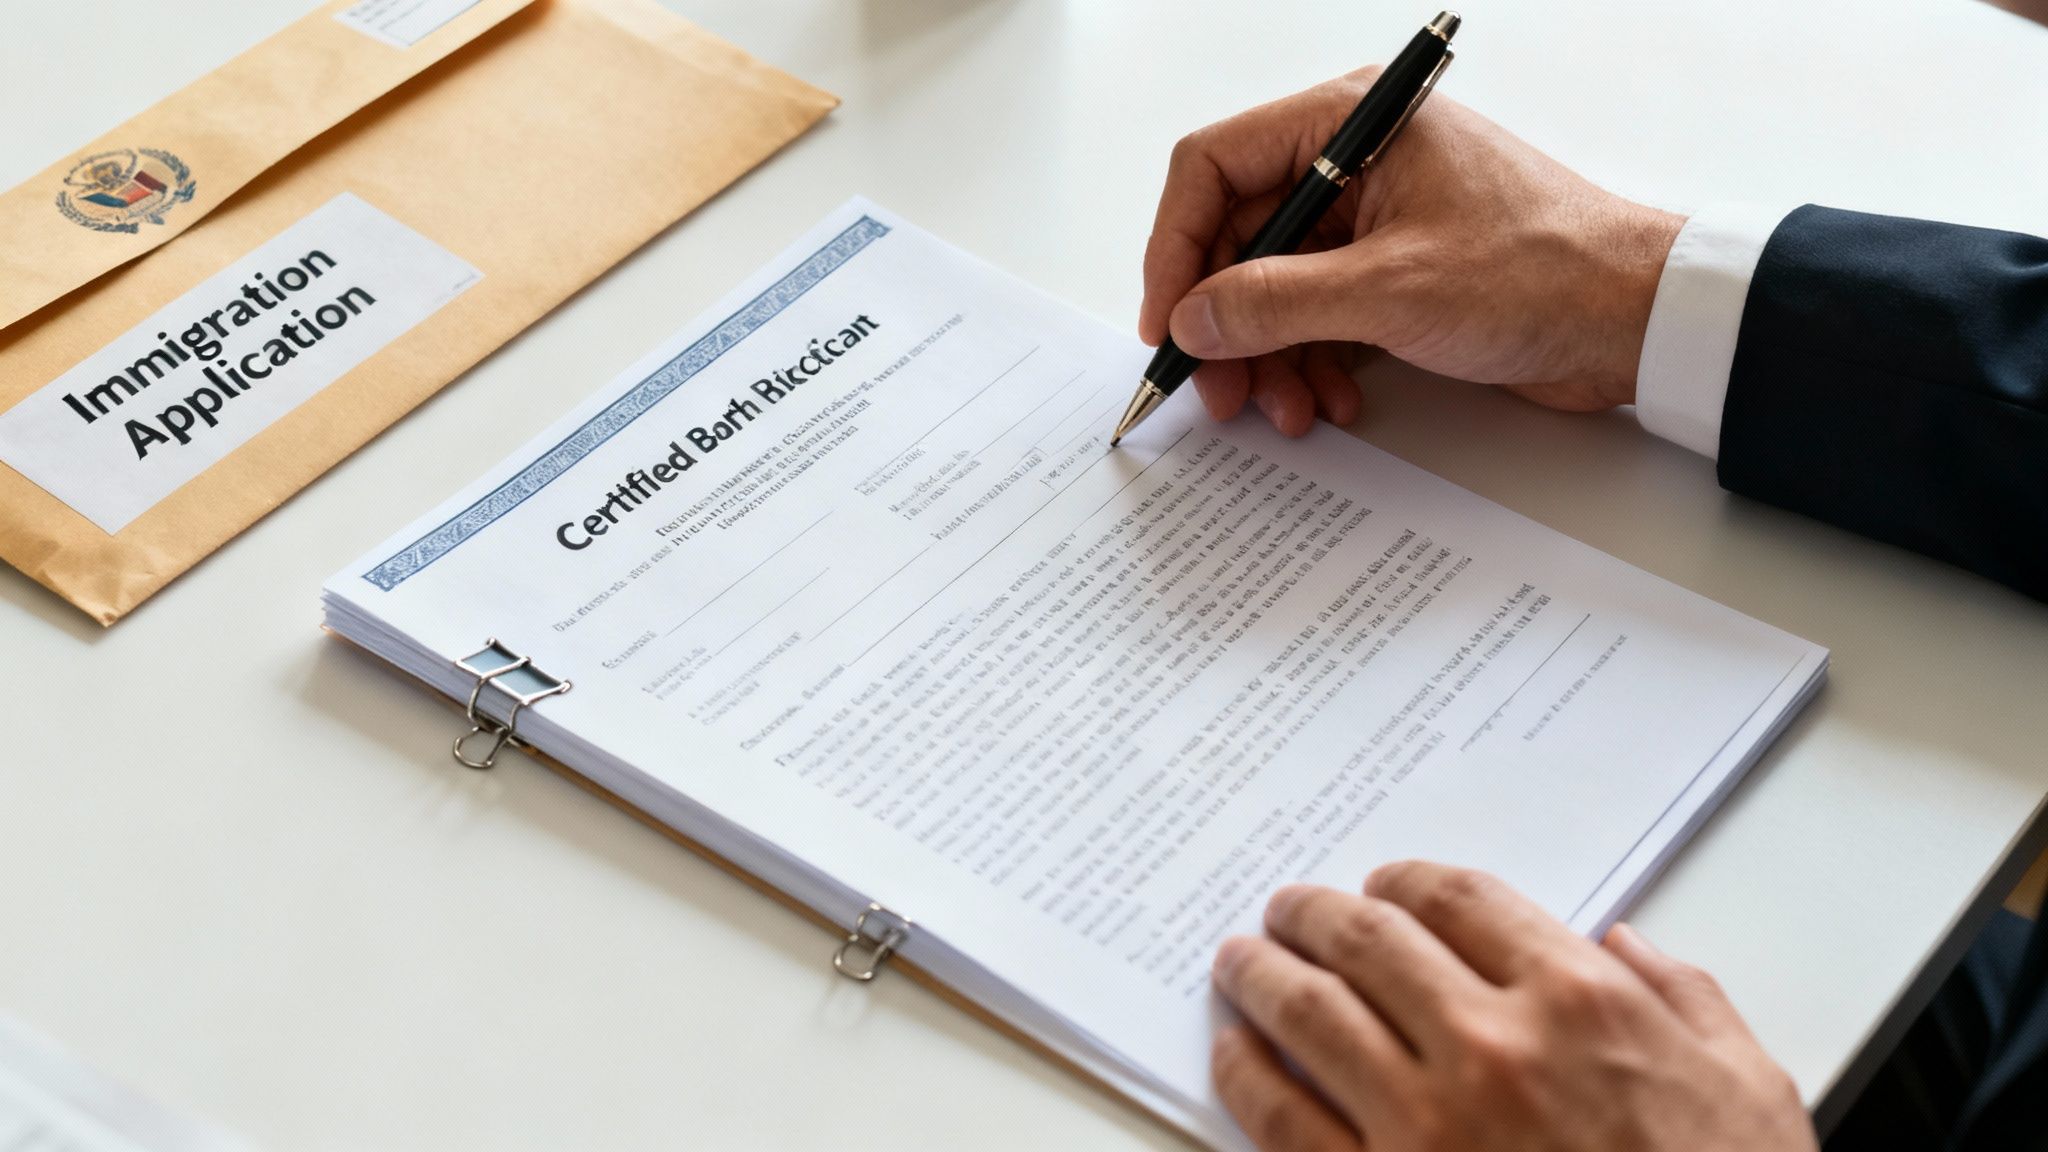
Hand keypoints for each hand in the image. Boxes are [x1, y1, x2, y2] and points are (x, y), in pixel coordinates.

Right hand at [1140, 70, 1684, 435]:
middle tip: (1216, 391)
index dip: (1176, 248)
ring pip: (1273, 286)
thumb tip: (1191, 320)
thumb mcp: (1389, 291)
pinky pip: (1318, 315)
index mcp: (1352, 122)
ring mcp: (1374, 218)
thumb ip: (1273, 303)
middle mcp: (1355, 159)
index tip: (1167, 324)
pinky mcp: (1394, 271)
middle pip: (1238, 237)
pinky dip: (1312, 362)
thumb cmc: (1543, 271)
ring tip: (1281, 411)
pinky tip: (1329, 401)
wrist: (1638, 319)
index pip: (1214, 167)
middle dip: (1224, 322)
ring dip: (1268, 356)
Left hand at [1209, 862, 1816, 1151]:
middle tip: (1290, 910)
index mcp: (1579, 1003)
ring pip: (1309, 1013)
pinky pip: (1281, 1117)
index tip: (1381, 886)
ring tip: (1241, 960)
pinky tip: (1234, 1052)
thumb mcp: (1748, 1088)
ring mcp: (1424, 1124)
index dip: (1405, 882)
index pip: (1459, 900)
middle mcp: (1490, 1047)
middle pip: (1368, 941)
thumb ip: (1683, 1000)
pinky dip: (1245, 1072)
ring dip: (1261, 974)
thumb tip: (1627, 948)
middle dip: (1315, 914)